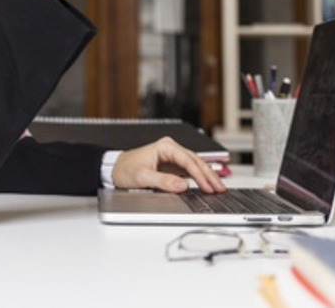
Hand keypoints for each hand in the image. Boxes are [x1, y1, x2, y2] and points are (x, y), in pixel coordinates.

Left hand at [111, 137, 226, 192]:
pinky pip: (189, 171)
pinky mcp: (172, 166)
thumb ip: (163, 181)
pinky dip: (199, 178)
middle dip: (209, 174)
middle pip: (195, 161)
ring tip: (219, 187)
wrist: (114, 169)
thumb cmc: (125, 169)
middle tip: (220, 187)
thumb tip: (183, 185)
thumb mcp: (142, 177)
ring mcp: (172, 157)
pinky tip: (207, 184)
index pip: (187, 160)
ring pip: (195, 165)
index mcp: (165, 146)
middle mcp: (170, 149)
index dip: (199, 174)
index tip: (207, 186)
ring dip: (207, 176)